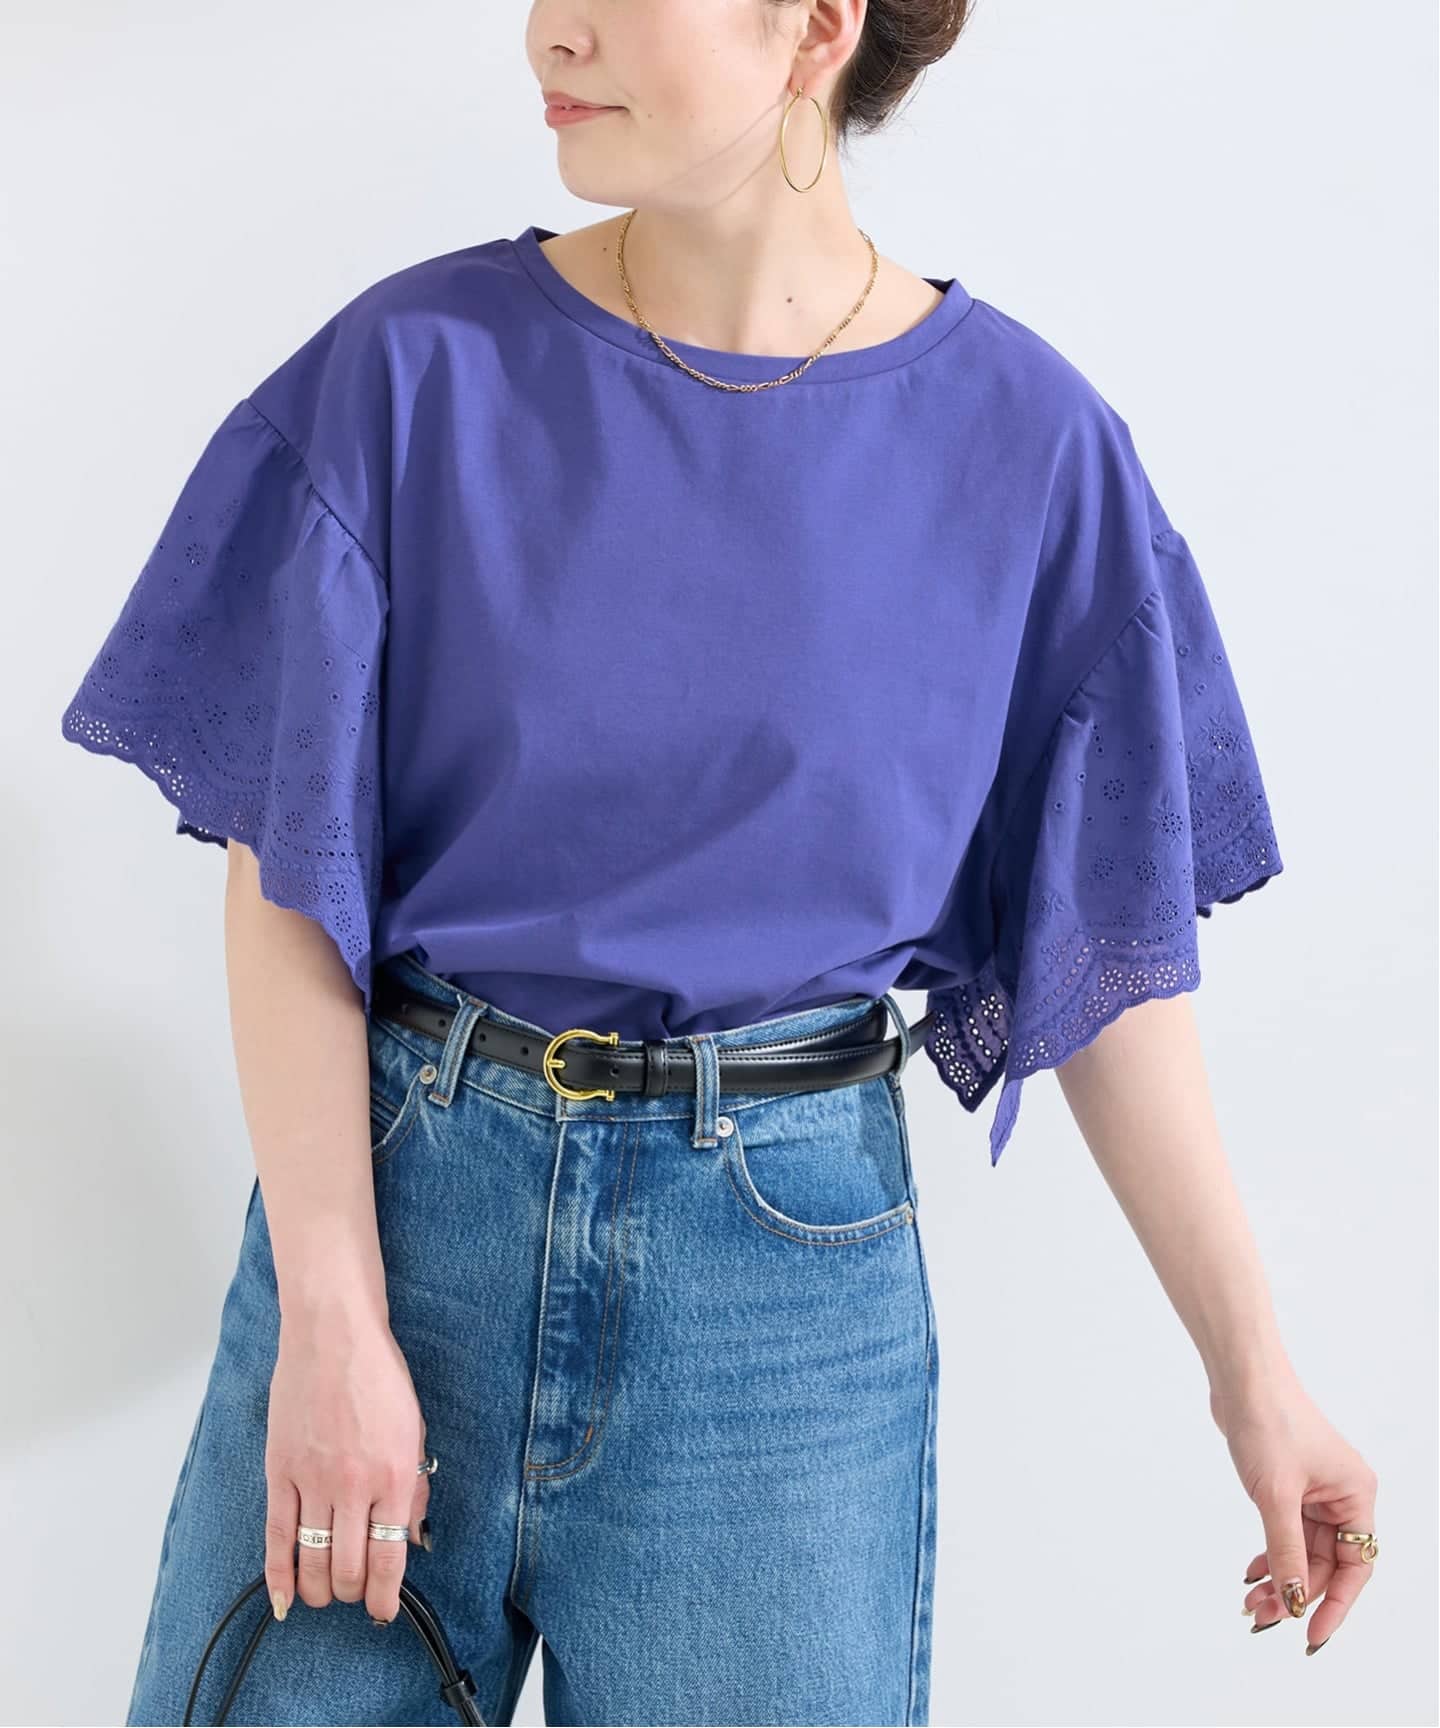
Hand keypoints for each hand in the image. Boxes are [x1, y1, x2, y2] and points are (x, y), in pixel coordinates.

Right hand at [264, 1315, 432, 1625]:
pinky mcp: (280, 1471)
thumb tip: (412, 1538)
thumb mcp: (414, 1429)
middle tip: (356, 1591)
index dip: (386, 1596)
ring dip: (320, 1590)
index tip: (383, 1612)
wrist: (334, 1334)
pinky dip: (278, 1575)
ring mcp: (313, 1480)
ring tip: (327, 1593)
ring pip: (313, 1560)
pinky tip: (284, 1598)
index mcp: (394, 1474)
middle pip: (349, 1568)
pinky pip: (276, 1536)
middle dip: (354, 1592)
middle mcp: (354, 1484)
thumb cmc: (378, 1375)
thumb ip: (414, 1487)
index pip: (390, 1557)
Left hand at [1214, 1374, 1378, 1651]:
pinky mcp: (1288, 1483)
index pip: (1354, 1567)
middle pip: (1324, 1562)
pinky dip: (1271, 1551)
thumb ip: (1286, 1550)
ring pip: (1302, 1549)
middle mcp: (1340, 1495)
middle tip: (1261, 1617)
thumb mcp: (1277, 1496)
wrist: (1240, 1377)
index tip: (1312, 1635)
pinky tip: (1252, 1571)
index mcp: (1355, 1496)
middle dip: (1295, 1591)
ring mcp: (1314, 1489)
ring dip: (1279, 1574)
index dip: (1336, 1604)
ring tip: (1250, 1601)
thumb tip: (1292, 1599)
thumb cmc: (1269, 1423)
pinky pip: (1285, 1530)